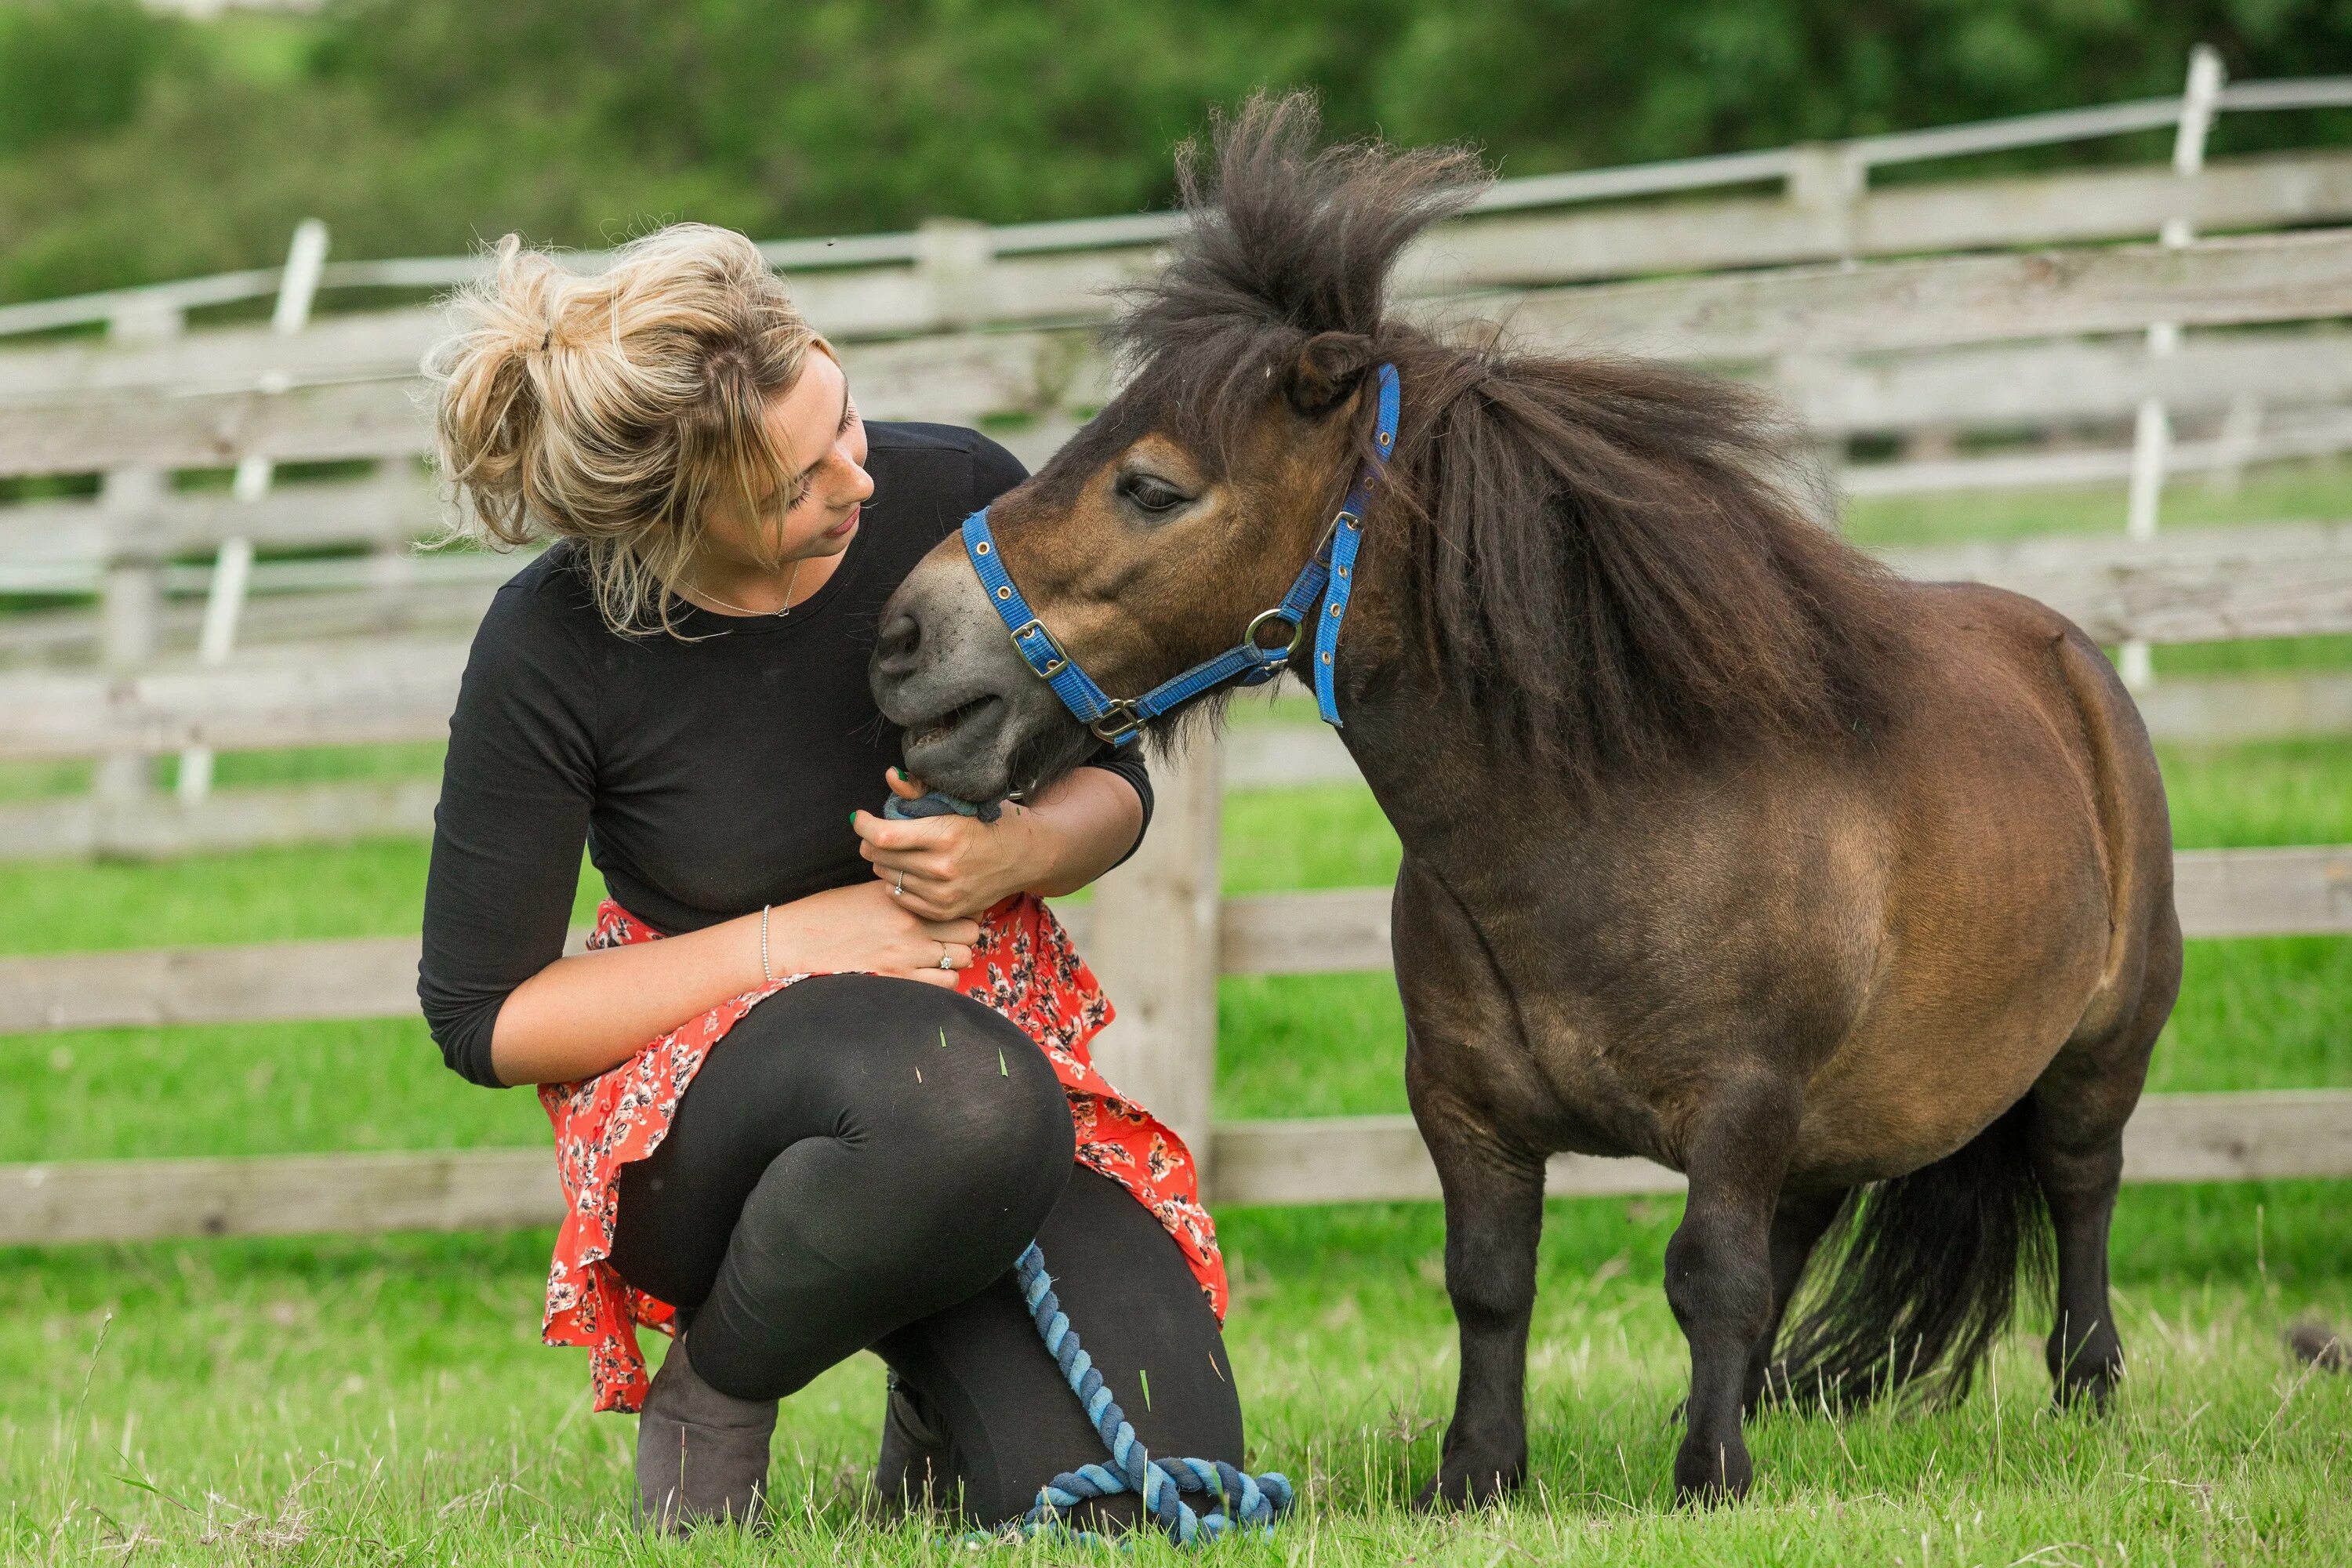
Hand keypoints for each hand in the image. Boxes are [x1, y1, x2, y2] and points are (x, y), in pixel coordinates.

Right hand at [768, 879, 979, 987]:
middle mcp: (910, 923)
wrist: (796, 941)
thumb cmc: (828, 914)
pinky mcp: (899, 981)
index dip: (962, 908)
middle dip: (963, 934)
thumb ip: (902, 894)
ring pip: (963, 957)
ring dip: (955, 958)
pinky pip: (946, 983)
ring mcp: (906, 955)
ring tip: (938, 957)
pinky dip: (943, 980)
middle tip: (949, 937)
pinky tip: (927, 974)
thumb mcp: (869, 892)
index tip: (954, 913)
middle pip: (969, 930)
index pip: (957, 900)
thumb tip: (930, 895)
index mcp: (902, 896)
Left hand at [851, 767, 1044, 920]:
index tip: (860, 817)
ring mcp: (943, 895)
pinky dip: (896, 882)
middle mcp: (942, 869)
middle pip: (880, 856)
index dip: (864, 824)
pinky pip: (900, 897)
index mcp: (946, 835)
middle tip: (879, 831)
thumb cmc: (993, 821)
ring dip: (884, 861)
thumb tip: (891, 776)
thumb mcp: (961, 799)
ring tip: (898, 849)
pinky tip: (909, 869)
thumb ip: (921, 789)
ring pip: (886, 877)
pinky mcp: (944, 911)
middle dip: (871, 841)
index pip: (884, 835)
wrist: (1026, 857)